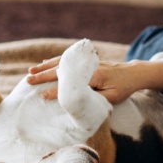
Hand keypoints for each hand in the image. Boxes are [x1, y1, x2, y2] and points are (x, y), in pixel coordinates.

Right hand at [26, 57, 162, 103]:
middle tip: (28, 80)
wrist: (133, 73)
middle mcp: (88, 66)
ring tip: (31, 71)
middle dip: (44, 75)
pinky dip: (55, 61)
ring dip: (46, 66)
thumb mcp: (111, 98)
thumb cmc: (123, 88)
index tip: (42, 96)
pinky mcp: (86, 61)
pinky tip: (45, 63)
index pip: (70, 85)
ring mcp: (86, 62)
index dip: (56, 91)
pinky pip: (67, 60)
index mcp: (94, 76)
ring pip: (62, 62)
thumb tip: (76, 103)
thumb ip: (95, 99)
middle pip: (62, 70)